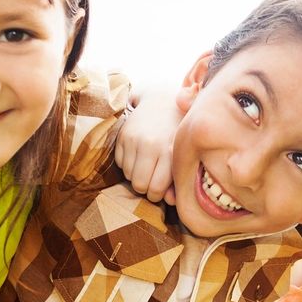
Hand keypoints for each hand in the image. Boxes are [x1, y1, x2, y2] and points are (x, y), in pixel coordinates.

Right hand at [114, 85, 182, 203]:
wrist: (162, 100)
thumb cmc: (176, 132)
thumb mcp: (182, 153)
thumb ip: (177, 178)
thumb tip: (171, 201)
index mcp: (169, 150)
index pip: (155, 188)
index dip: (156, 195)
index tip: (159, 190)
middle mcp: (150, 145)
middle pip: (138, 185)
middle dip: (144, 188)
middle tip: (151, 180)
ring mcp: (133, 139)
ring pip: (128, 175)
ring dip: (136, 175)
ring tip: (146, 164)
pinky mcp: (122, 136)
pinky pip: (119, 163)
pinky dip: (127, 164)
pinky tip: (138, 154)